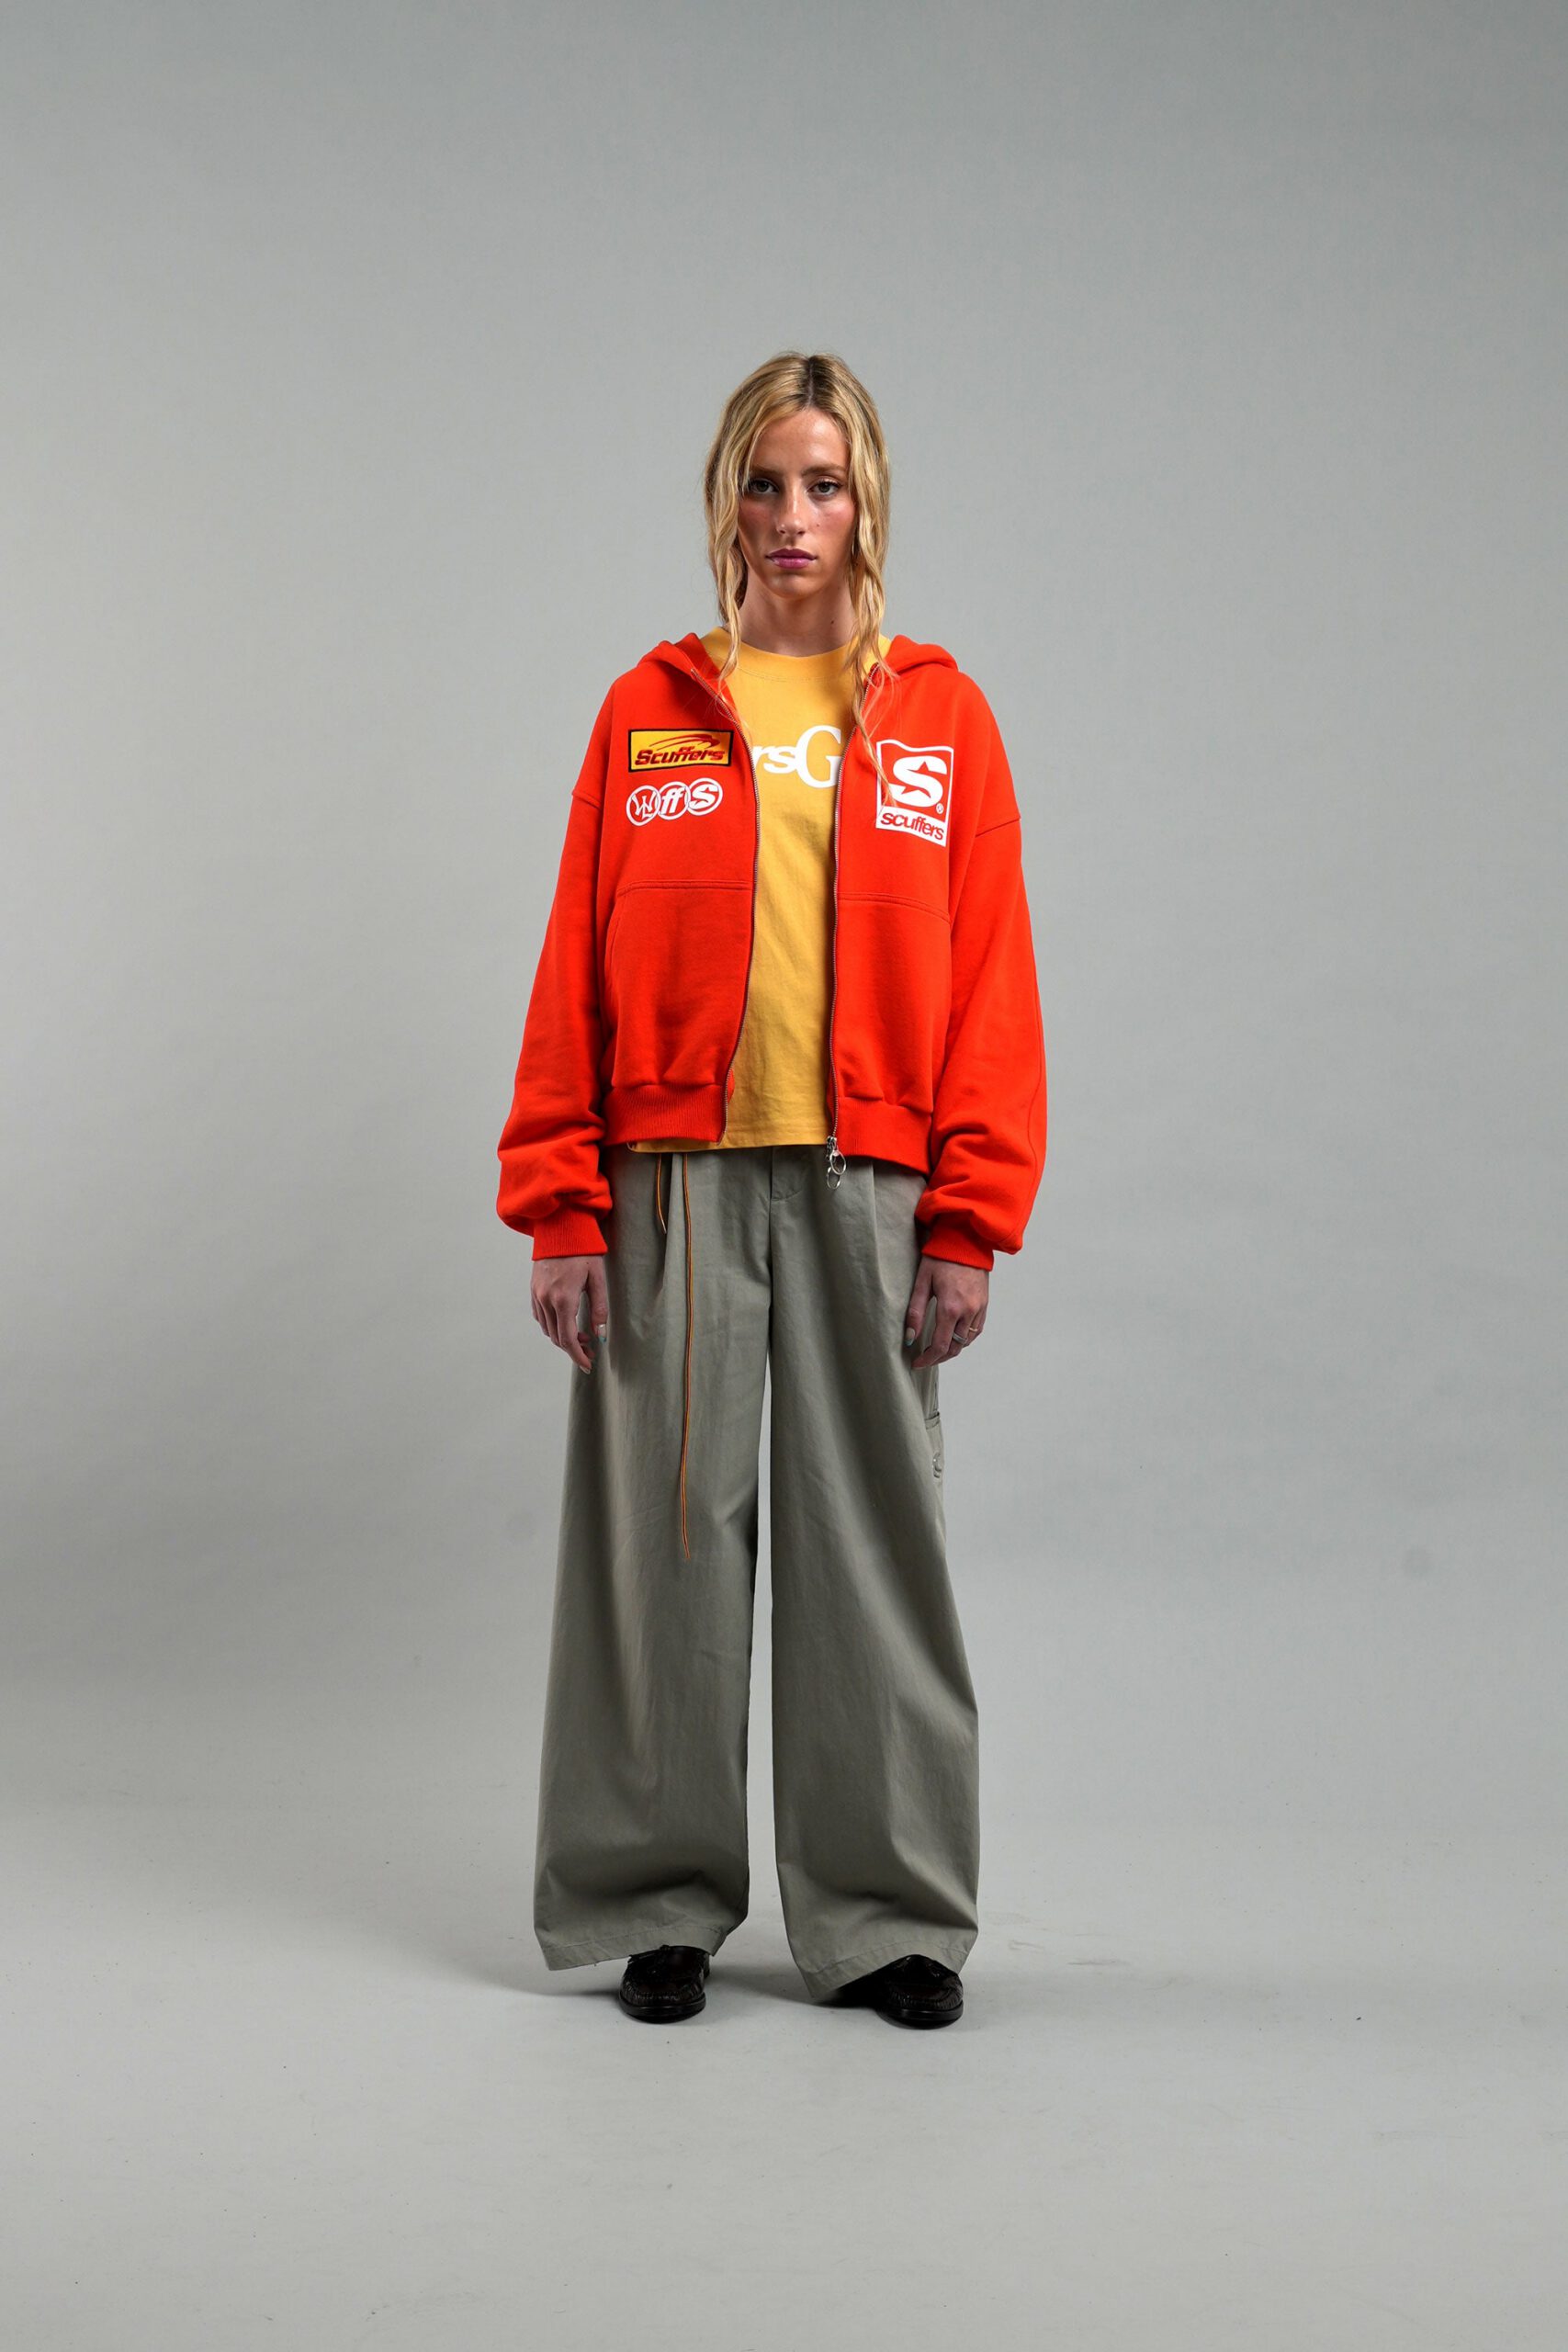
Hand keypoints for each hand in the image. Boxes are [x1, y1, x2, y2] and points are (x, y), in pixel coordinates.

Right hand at [532, 1254, 608, 1373]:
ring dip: (563, 1337)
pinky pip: (540, 1316)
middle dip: (573, 1348)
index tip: (588, 1365)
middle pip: (556, 1337)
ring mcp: (537, 1294)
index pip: (567, 1339)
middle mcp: (546, 1299)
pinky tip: (566, 1321)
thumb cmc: (584, 1251)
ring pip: (547, 1329)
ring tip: (581, 1335)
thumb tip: (600, 1335)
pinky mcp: (533, 1289)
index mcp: (564, 1299)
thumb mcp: (598, 1279)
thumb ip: (599, 1308)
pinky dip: (552, 1325)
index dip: (578, 1356)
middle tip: (591, 1349)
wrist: (561, 1228)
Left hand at [905, 1253, 988, 1368]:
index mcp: (950, 1307)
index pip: (940, 1345)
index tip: (917, 1364)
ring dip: (952, 1349)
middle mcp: (968, 1311)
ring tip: (937, 1349)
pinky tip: (954, 1337)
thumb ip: (915, 1312)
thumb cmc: (940, 1257)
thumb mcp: (922, 1281)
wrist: (966, 1240)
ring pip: (966, 1341)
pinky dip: (965, 1339)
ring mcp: (979, 1308)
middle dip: (939, 1357)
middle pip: (955, 1348)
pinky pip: (976, 1330)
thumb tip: (910, 1338)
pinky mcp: (985, 1304)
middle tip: (925, 1359)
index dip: (928, 1360)